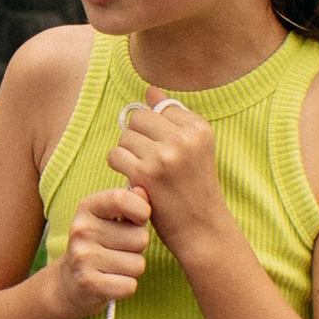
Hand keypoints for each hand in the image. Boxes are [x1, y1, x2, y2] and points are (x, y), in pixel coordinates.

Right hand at [60, 184, 150, 315]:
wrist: (69, 283)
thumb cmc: (100, 245)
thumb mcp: (111, 219)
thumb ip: (131, 203)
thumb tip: (143, 190)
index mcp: (87, 208)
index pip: (122, 198)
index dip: (142, 211)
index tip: (138, 220)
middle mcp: (81, 230)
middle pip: (140, 238)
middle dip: (138, 248)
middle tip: (119, 251)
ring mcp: (82, 257)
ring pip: (138, 264)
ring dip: (132, 269)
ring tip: (114, 266)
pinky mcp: (88, 283)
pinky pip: (130, 286)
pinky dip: (126, 287)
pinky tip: (111, 282)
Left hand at [106, 93, 230, 257]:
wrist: (202, 229)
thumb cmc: (195, 188)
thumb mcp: (195, 149)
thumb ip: (174, 117)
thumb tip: (148, 89)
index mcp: (199, 128)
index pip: (160, 107)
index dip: (155, 128)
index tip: (164, 148)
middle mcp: (183, 138)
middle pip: (139, 118)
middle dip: (137, 137)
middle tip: (148, 159)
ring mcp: (164, 155)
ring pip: (125, 136)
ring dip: (127, 153)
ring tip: (142, 169)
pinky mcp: (145, 174)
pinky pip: (116, 156)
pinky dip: (119, 167)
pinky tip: (133, 178)